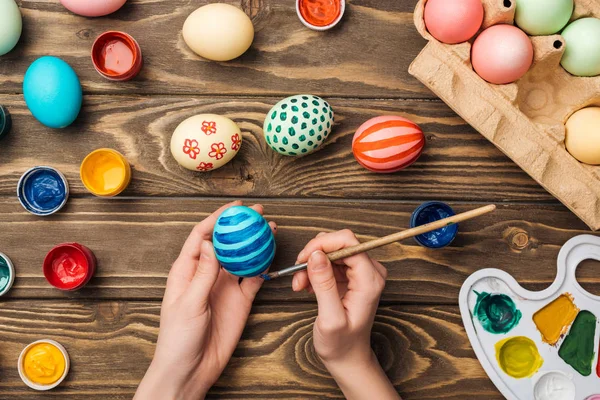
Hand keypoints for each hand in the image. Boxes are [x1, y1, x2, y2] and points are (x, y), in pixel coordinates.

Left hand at [135, 201, 275, 399]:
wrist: (190, 369)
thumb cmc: (177, 338)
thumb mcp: (188, 303)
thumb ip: (202, 273)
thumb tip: (209, 243)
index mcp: (187, 270)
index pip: (202, 236)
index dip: (217, 218)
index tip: (235, 208)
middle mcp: (207, 274)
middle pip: (226, 242)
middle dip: (241, 226)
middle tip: (259, 213)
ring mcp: (225, 287)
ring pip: (243, 257)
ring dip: (255, 243)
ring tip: (270, 229)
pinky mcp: (239, 300)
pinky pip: (254, 278)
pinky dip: (264, 267)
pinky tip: (272, 256)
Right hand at [292, 230, 399, 399]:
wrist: (347, 356)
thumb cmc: (341, 344)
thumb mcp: (330, 318)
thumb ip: (324, 284)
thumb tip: (316, 254)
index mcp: (370, 280)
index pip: (348, 242)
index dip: (322, 245)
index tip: (303, 259)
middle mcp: (370, 271)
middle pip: (339, 243)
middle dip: (314, 255)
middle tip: (298, 274)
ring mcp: (361, 272)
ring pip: (331, 250)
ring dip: (311, 263)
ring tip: (300, 284)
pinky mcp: (351, 275)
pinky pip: (329, 260)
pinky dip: (314, 269)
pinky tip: (306, 285)